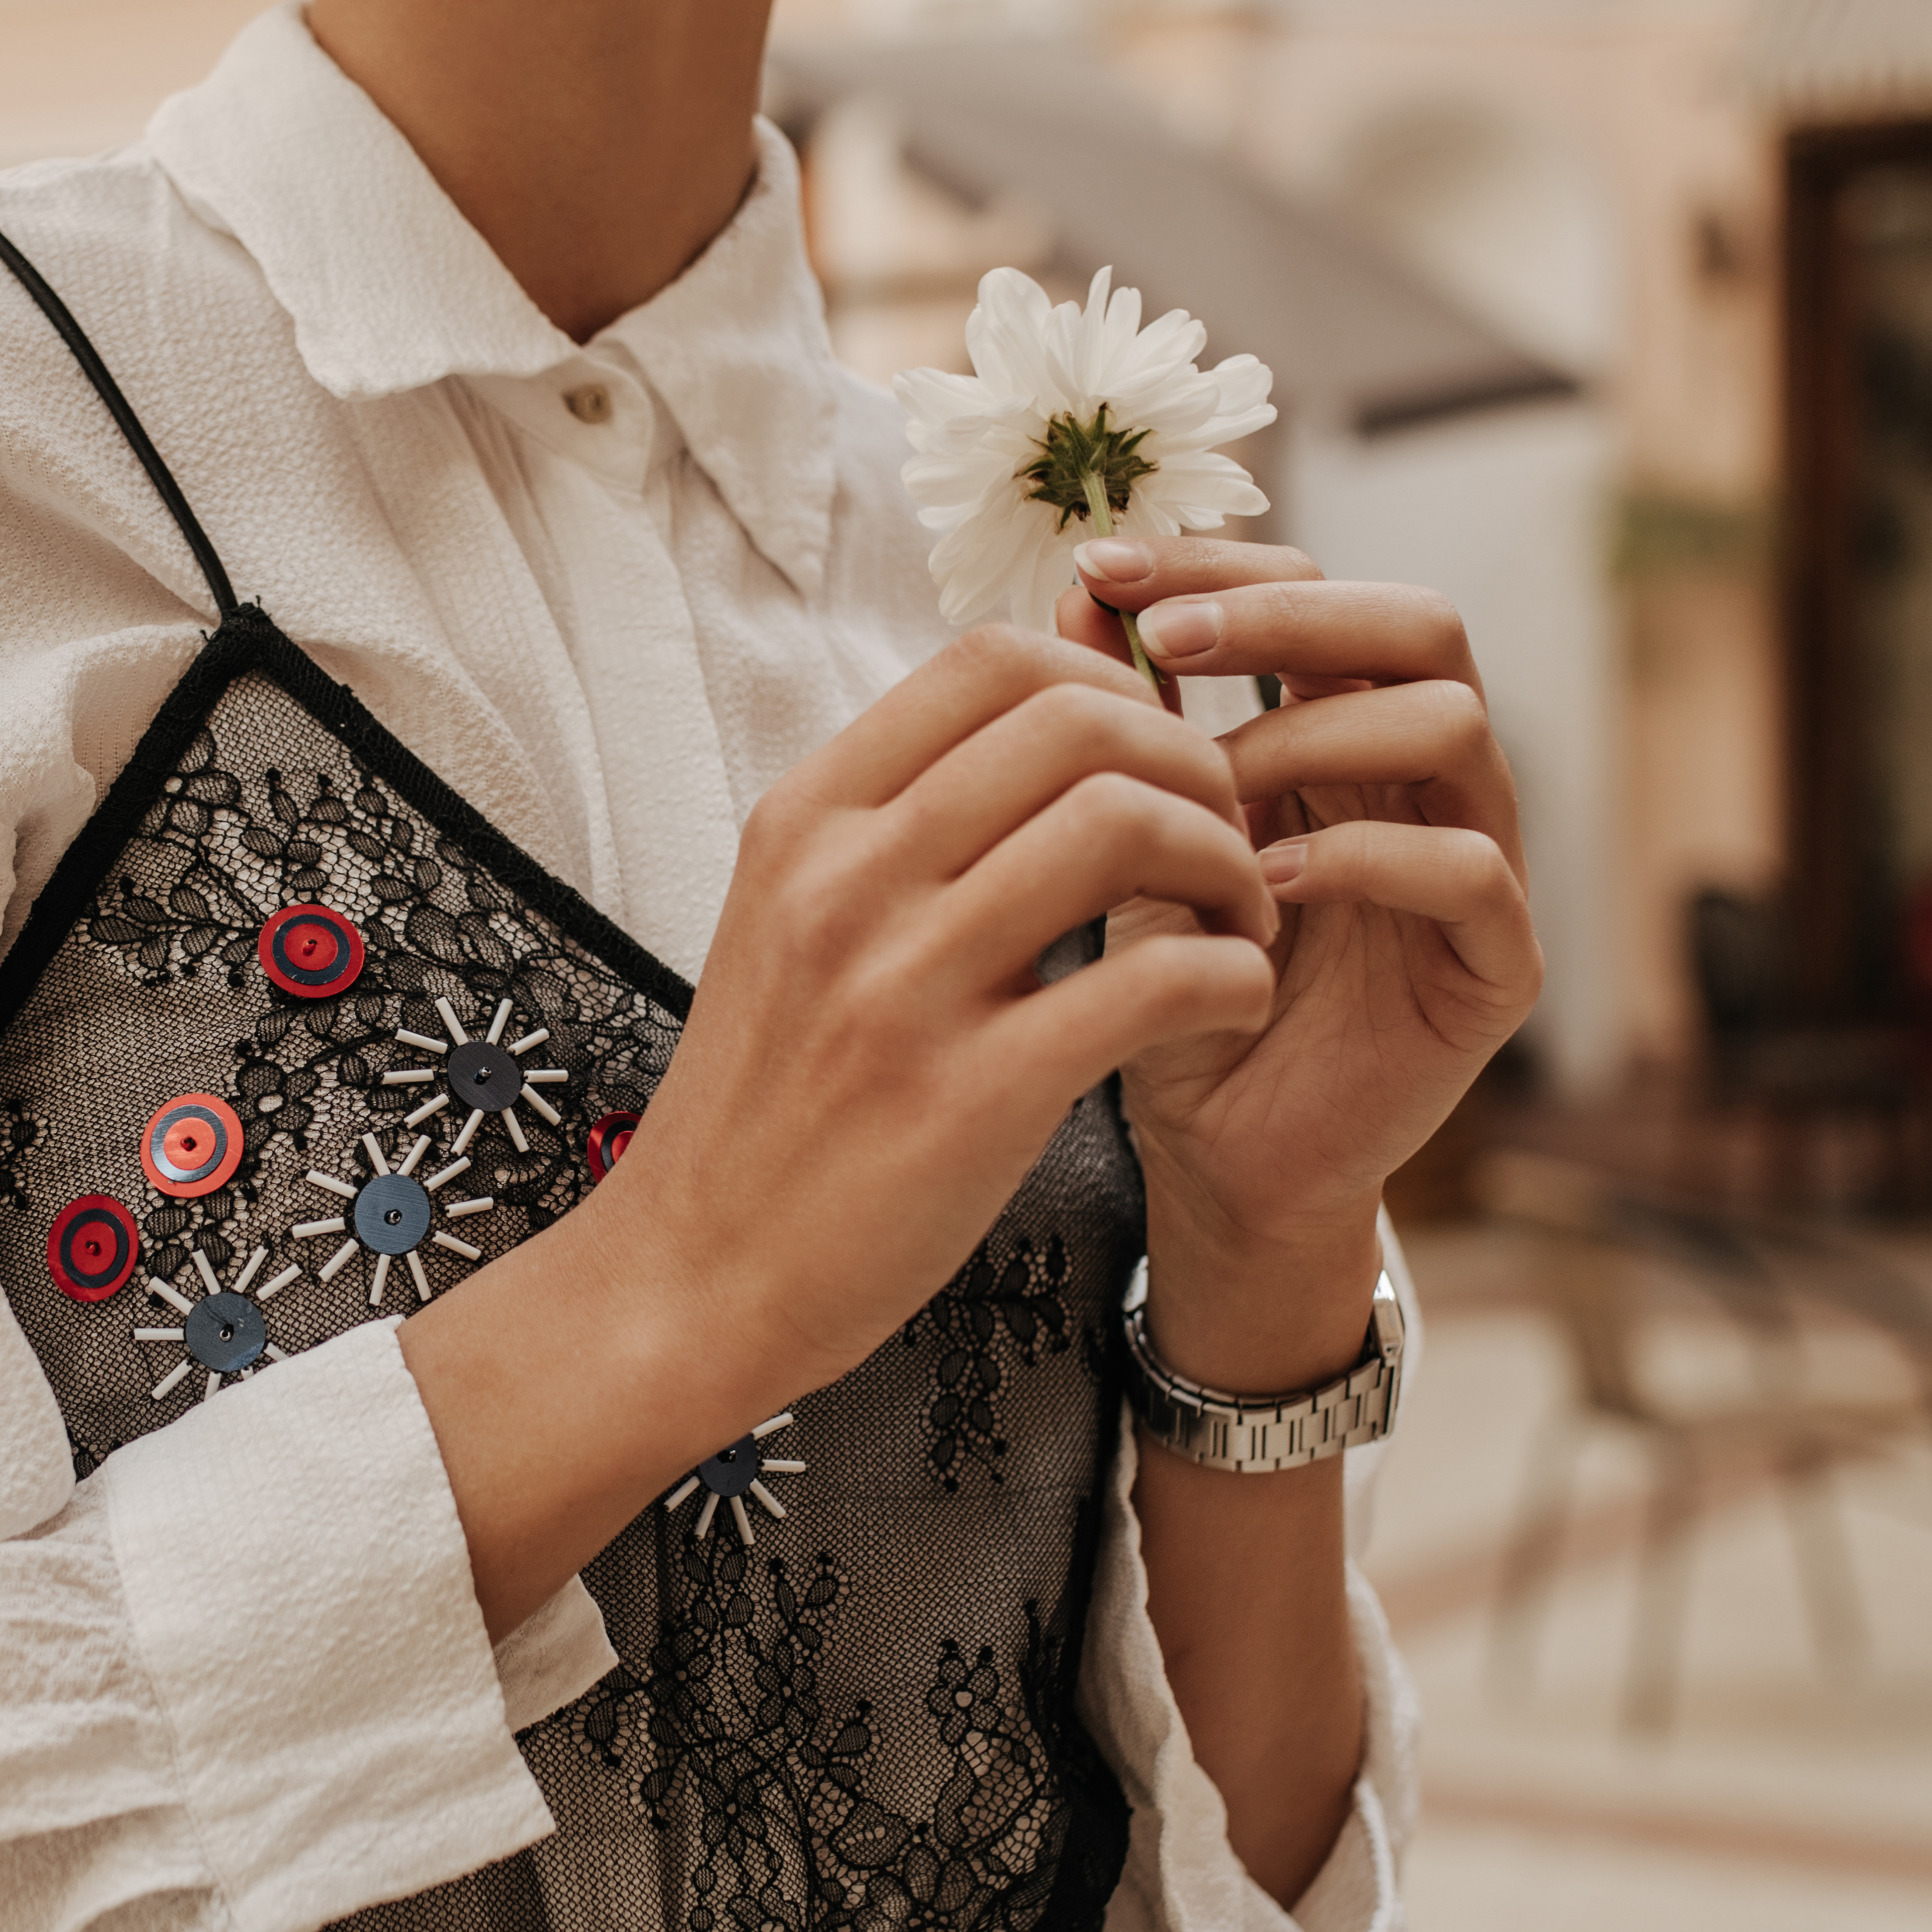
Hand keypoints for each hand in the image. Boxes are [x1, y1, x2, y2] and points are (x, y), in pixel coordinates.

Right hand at [400, 623, 1282, 1635]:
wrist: (692, 1275)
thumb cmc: (769, 1101)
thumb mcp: (798, 919)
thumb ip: (903, 821)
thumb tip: (1040, 719)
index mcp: (807, 818)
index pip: (992, 657)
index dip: (1113, 680)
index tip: (1154, 757)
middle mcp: (847, 879)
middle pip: (1077, 720)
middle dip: (1192, 761)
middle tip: (1224, 834)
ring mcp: (902, 985)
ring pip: (1125, 826)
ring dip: (1226, 860)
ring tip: (1239, 921)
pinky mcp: (970, 1097)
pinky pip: (1154, 981)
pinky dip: (1232, 976)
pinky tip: (1231, 1003)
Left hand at [1066, 530, 1542, 1368]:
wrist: (1212, 1159)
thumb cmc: (1169, 993)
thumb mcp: (1128, 843)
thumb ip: (1122, 727)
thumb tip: (1076, 590)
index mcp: (1339, 731)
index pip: (1317, 589)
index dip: (1218, 563)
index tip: (1097, 568)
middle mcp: (1422, 780)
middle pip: (1417, 621)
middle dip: (1286, 611)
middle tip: (1165, 640)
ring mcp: (1476, 865)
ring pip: (1455, 722)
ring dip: (1318, 734)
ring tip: (1210, 788)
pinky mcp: (1495, 965)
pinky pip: (1472, 868)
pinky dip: (1366, 858)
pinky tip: (1266, 881)